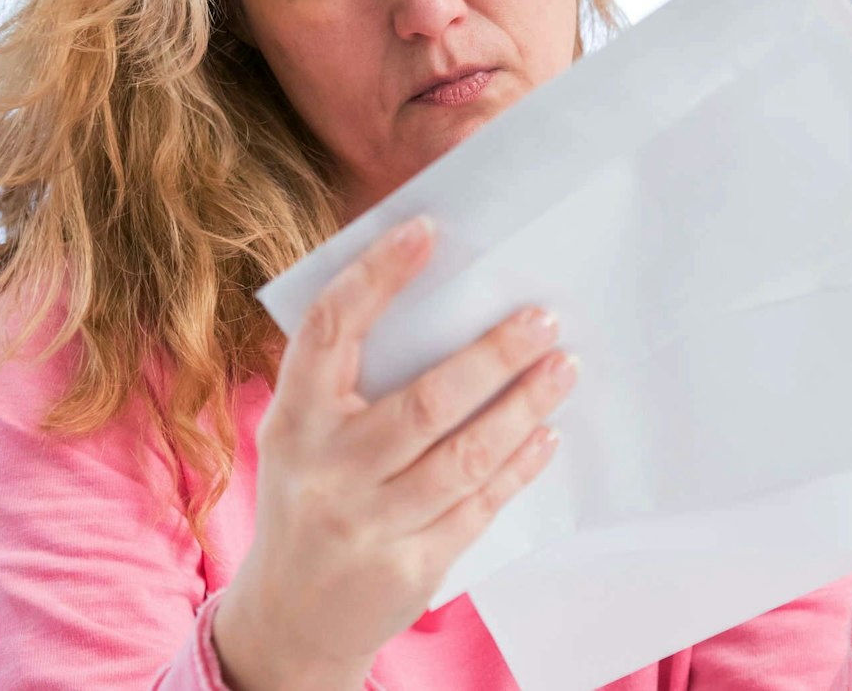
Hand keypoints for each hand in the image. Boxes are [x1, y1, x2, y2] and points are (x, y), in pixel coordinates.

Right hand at [212, 215, 576, 690]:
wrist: (287, 619)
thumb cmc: (308, 497)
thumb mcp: (300, 436)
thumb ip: (347, 381)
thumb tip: (441, 304)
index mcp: (293, 419)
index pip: (330, 331)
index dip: (376, 277)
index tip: (427, 232)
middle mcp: (327, 471)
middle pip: (425, 403)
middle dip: (493, 356)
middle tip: (543, 316)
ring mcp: (368, 524)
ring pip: (463, 457)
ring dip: (523, 407)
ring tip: (564, 366)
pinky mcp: (409, 568)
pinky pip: (478, 506)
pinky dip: (518, 466)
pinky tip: (547, 434)